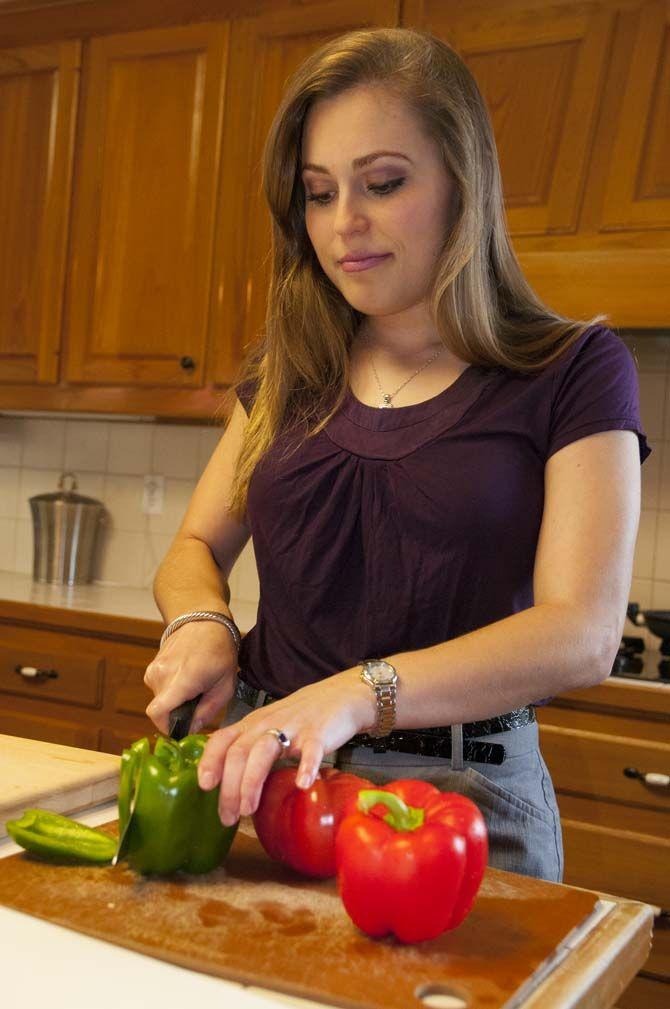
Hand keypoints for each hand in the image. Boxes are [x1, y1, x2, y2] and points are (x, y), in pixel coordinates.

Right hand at [143, 621, 238, 733]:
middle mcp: (162, 675)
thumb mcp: (225, 685)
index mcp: (182, 680)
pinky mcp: (151, 667)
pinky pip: (158, 689)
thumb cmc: (220, 651)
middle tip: (198, 701)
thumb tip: (192, 729)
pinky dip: (170, 690)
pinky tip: (186, 678)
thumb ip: (208, 711)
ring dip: (175, 701)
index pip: (157, 713)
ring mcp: (154, 670)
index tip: (183, 728)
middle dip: (178, 713)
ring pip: (160, 700)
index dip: (168, 728)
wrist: (204, 621)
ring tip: (194, 686)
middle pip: (162, 710)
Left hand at [197, 668, 376, 825]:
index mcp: (253, 724)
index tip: (204, 786)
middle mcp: (267, 724)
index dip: (210, 761)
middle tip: (228, 816)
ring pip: (265, 751)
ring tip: (249, 809)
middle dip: (229, 786)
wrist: (340, 695)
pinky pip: (311, 749)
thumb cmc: (300, 717)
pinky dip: (306, 766)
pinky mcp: (319, 733)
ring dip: (252, 781)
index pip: (222, 739)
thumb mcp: (268, 727)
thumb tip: (228, 784)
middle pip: (239, 752)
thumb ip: (249, 748)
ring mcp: (293, 728)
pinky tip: (302, 784)